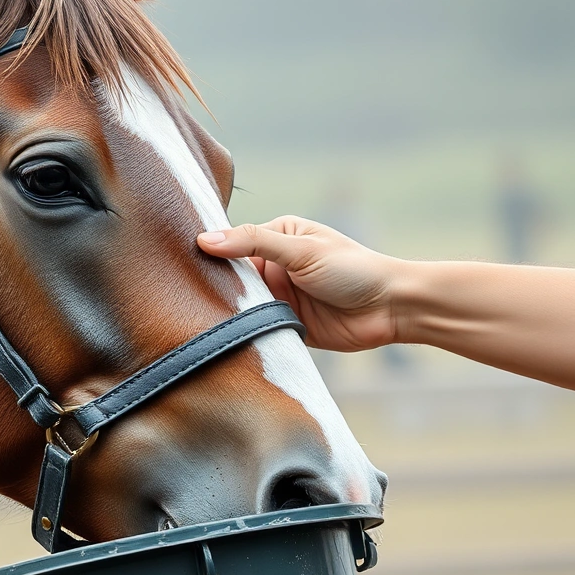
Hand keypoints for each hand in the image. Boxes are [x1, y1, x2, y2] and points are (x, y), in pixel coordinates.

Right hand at [197, 217, 403, 351]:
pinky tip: (226, 336)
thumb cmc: (353, 269)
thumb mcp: (301, 249)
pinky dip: (245, 332)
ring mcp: (279, 297)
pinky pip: (257, 329)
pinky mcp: (285, 325)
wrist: (392, 309)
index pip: (233, 243)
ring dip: (230, 312)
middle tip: (184, 295)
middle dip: (217, 286)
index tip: (182, 262)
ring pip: (241, 305)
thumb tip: (205, 239)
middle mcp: (275, 266)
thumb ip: (253, 242)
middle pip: (233, 276)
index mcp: (278, 237)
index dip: (211, 252)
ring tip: (199, 318)